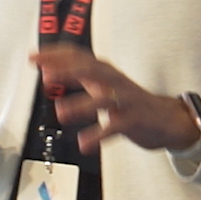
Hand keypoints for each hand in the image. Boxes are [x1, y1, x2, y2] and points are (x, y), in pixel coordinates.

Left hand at [30, 45, 200, 153]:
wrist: (166, 120)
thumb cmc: (128, 102)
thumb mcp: (103, 84)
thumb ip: (78, 77)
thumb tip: (47, 71)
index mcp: (104, 72)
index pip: (78, 56)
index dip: (56, 55)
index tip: (34, 57)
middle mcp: (114, 81)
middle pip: (91, 69)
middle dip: (67, 70)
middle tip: (46, 75)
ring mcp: (125, 100)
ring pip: (103, 98)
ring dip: (81, 104)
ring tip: (61, 113)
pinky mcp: (133, 120)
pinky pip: (115, 127)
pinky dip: (98, 135)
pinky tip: (84, 144)